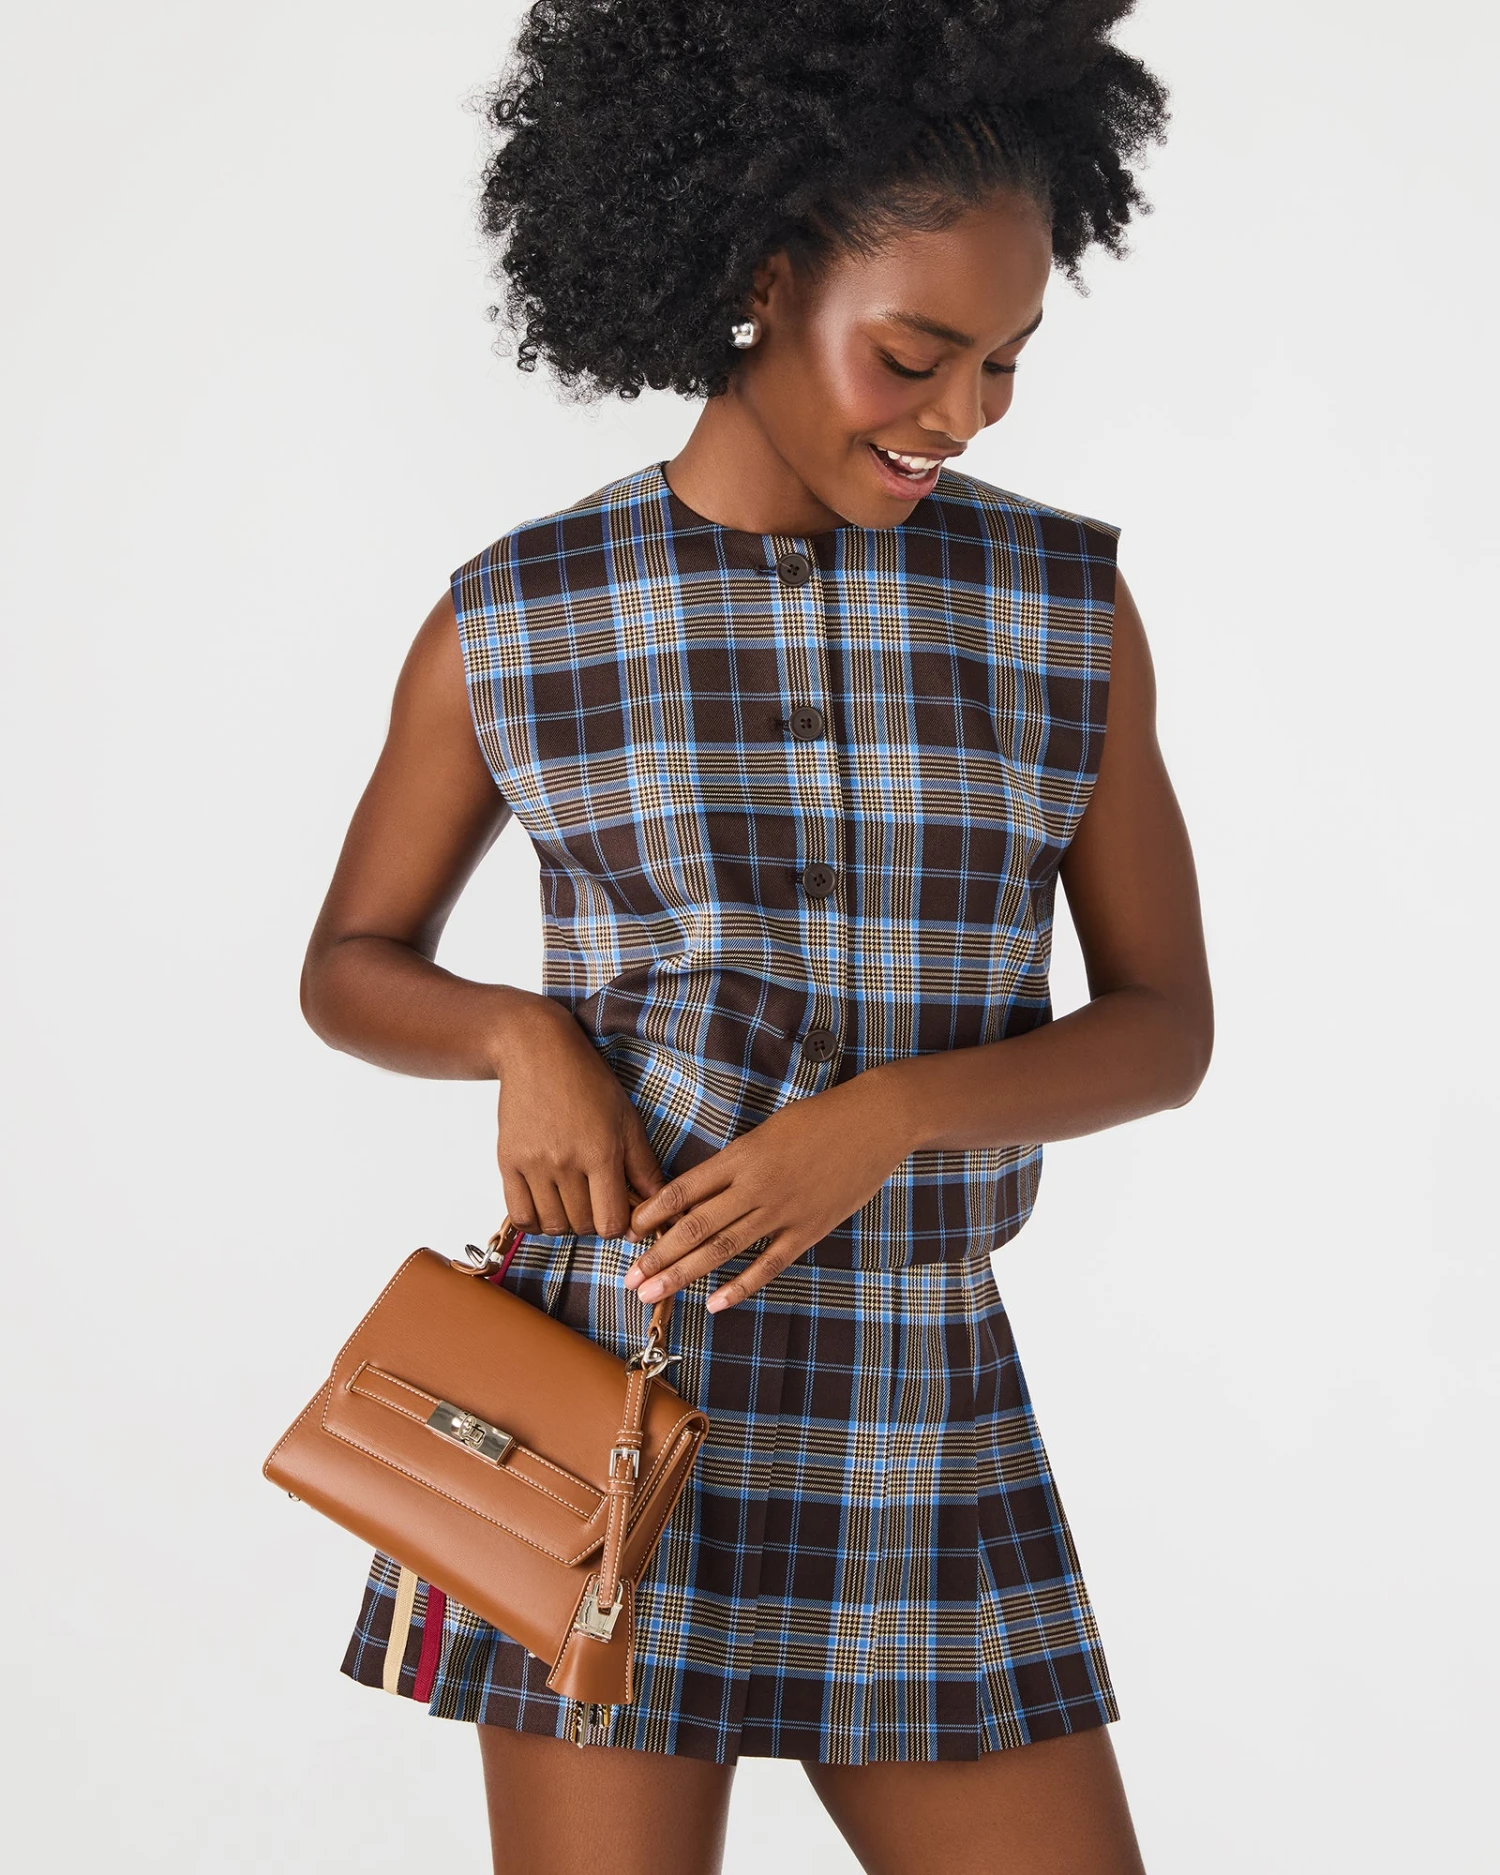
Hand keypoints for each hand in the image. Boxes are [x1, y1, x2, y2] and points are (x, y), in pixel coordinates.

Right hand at [493, 998, 666, 1238]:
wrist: (536, 1052)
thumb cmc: (588, 1082)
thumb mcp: (627, 1119)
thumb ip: (644, 1167)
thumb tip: (659, 1206)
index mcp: (601, 1152)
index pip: (611, 1222)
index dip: (619, 1226)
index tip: (619, 1213)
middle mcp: (566, 1162)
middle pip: (582, 1227)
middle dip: (594, 1223)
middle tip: (596, 1203)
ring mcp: (533, 1164)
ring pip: (552, 1225)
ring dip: (566, 1224)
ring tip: (572, 1203)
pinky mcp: (507, 1162)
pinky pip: (520, 1216)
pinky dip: (535, 1222)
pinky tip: (546, 1207)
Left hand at [621, 1069, 914, 1310]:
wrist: (875, 1121)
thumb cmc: (818, 1119)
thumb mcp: (767, 1131)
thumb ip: (734, 1163)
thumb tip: (696, 1195)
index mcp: (742, 1155)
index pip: (683, 1189)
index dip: (652, 1214)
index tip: (628, 1234)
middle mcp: (756, 1186)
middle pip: (695, 1226)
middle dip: (658, 1256)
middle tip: (629, 1282)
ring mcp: (783, 1211)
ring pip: (723, 1249)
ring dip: (684, 1275)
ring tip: (655, 1294)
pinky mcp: (808, 1230)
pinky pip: (768, 1265)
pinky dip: (739, 1287)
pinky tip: (714, 1304)